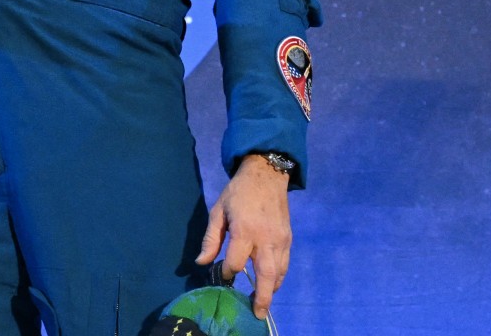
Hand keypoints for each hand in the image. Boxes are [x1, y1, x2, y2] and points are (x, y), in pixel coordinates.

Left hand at [196, 156, 292, 319]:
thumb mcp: (217, 211)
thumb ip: (210, 239)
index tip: (221, 274)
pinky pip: (285, 264)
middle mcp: (266, 239)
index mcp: (245, 230)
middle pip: (267, 274)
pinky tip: (270, 284)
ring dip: (272, 290)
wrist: (266, 175)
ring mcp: (281, 240)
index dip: (227, 272)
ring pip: (279, 272)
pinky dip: (279, 277)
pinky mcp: (288, 240)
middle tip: (258, 313)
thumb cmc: (238, 193)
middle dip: (263, 296)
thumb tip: (201, 262)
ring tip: (261, 303)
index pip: (237, 262)